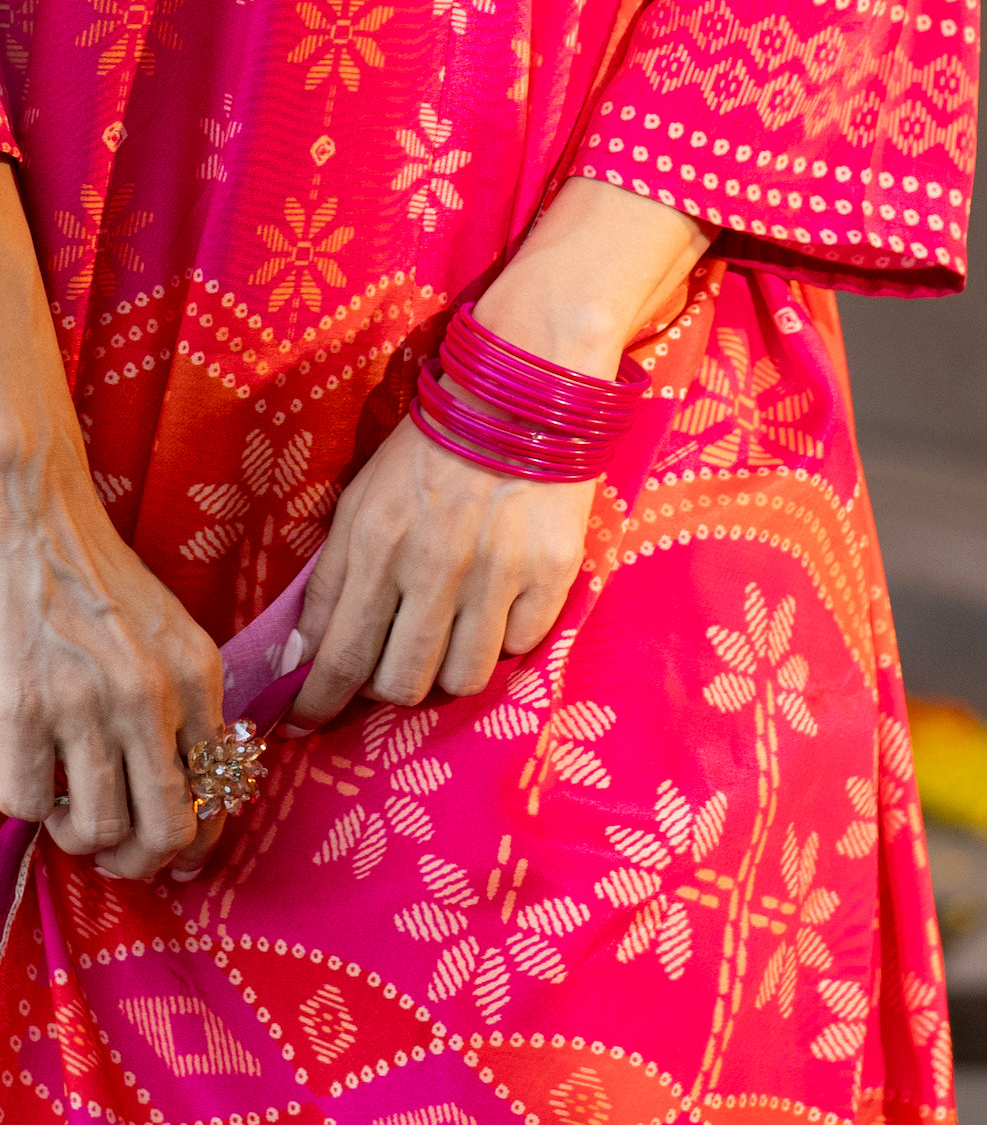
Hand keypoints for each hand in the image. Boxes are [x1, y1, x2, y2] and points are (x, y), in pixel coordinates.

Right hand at [0, 161, 224, 879]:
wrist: (39, 522)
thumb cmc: (107, 586)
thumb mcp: (174, 636)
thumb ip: (193, 709)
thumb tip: (201, 796)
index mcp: (198, 676)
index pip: (217, 794)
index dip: (199, 842)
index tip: (181, 854)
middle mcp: (149, 695)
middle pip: (162, 832)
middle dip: (144, 863)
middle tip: (124, 856)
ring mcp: (82, 705)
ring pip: (92, 831)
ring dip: (82, 836)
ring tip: (76, 808)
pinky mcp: (21, 710)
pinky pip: (25, 803)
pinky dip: (28, 803)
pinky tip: (35, 771)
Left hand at [288, 416, 593, 720]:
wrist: (517, 401)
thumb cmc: (427, 454)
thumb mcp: (358, 503)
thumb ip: (328, 583)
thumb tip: (299, 660)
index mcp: (376, 545)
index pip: (338, 655)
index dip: (315, 703)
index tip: (301, 724)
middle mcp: (433, 567)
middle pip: (400, 684)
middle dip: (385, 688)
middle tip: (389, 665)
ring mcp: (497, 574)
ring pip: (461, 679)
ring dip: (445, 669)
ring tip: (447, 634)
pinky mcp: (550, 575)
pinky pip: (518, 648)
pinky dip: (503, 638)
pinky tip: (496, 604)